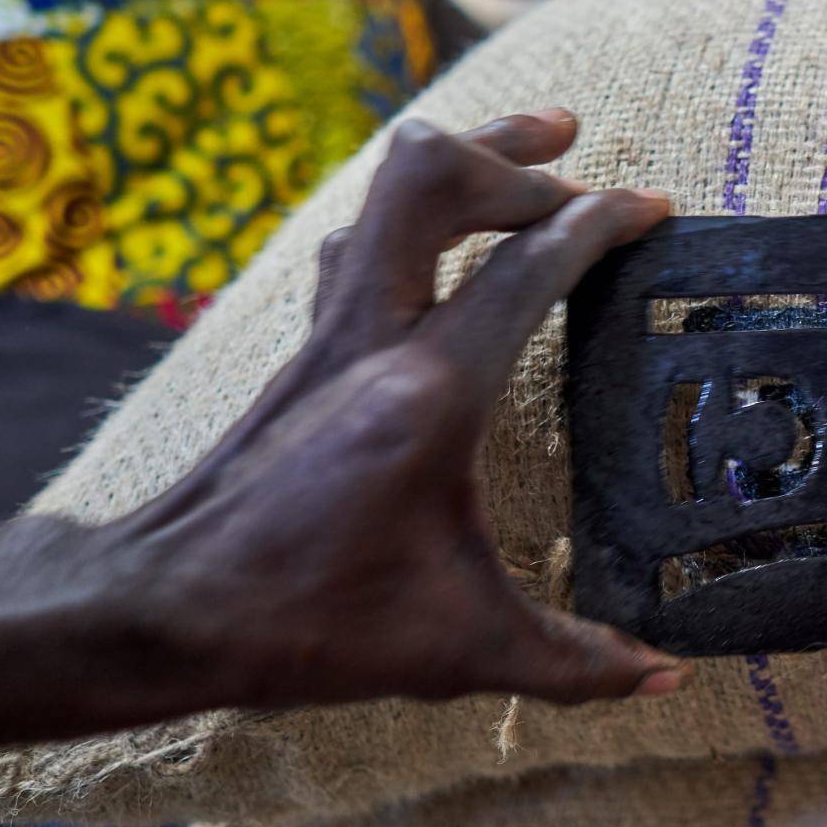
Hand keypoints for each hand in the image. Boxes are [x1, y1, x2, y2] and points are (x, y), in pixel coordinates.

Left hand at [117, 111, 685, 708]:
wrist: (162, 613)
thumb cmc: (309, 623)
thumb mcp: (462, 648)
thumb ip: (574, 661)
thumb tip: (664, 679)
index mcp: (431, 391)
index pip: (530, 262)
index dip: (601, 220)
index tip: (654, 207)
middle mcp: (372, 340)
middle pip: (430, 174)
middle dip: (511, 147)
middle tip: (577, 153)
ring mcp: (328, 338)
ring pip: (383, 193)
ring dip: (458, 164)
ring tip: (524, 158)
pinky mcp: (302, 355)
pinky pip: (356, 242)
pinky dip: (409, 221)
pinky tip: (435, 248)